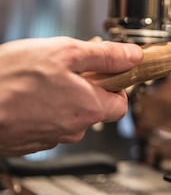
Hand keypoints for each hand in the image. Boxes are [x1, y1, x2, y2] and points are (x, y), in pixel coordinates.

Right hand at [0, 37, 142, 155]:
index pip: (121, 104)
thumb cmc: (10, 79)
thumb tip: (134, 56)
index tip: (105, 72)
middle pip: (95, 108)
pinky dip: (44, 108)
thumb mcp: (66, 52)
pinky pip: (49, 122)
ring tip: (40, 80)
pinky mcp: (32, 141)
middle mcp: (73, 128)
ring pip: (70, 114)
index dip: (115, 85)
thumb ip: (106, 55)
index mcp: (89, 108)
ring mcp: (51, 137)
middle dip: (86, 87)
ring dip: (63, 96)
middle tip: (66, 69)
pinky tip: (28, 94)